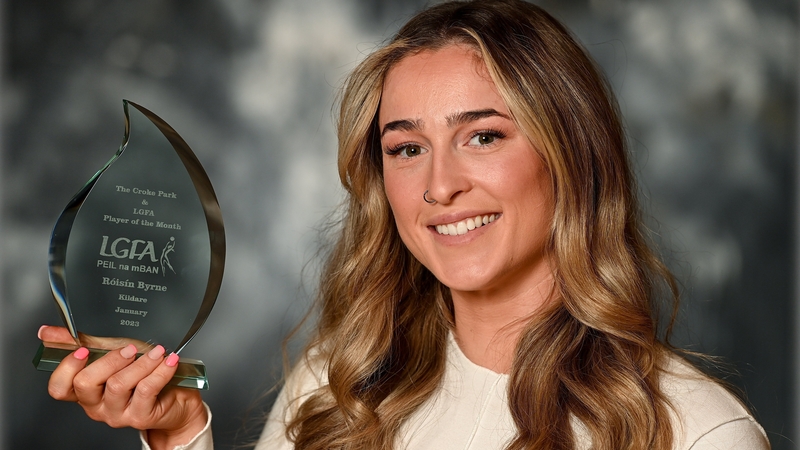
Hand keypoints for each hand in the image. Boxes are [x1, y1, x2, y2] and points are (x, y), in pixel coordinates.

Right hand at [40, 325, 207, 449]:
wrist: (175, 396)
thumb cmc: (140, 374)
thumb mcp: (111, 352)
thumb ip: (82, 342)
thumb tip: (47, 332)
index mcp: (84, 391)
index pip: (59, 388)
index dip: (67, 368)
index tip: (82, 350)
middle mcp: (97, 406)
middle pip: (86, 384)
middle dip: (109, 360)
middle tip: (130, 349)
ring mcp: (117, 414)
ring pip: (118, 385)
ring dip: (140, 362)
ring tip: (156, 352)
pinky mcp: (140, 417)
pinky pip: (146, 389)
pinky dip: (159, 370)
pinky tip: (168, 361)